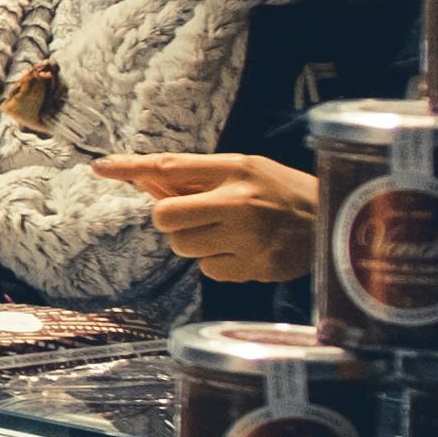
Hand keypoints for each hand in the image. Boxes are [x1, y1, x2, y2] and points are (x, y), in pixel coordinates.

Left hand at [96, 152, 319, 285]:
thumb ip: (196, 177)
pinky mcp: (254, 268)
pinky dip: (217, 262)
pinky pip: (207, 269)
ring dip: (194, 241)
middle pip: (165, 217)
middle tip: (196, 215)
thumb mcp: (245, 170)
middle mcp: (240, 202)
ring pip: (182, 247)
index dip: (129, 167)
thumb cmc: (283, 192)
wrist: (339, 223)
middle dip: (171, 219)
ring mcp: (248, 238)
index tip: (98, 167)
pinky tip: (243, 250)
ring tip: (228, 232)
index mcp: (237, 169)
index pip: (169, 167)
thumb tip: (142, 179)